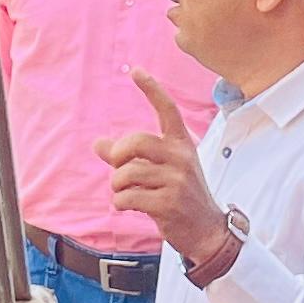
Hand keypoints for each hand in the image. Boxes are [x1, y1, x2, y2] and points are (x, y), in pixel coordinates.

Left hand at [95, 74, 220, 264]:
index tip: (135, 71)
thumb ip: (129, 157)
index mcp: (181, 145)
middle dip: (117, 156)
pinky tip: (130, 207)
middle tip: (118, 168)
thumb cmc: (180, 197)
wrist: (207, 231)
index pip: (167, 110)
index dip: (151, 89)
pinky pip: (126, 197)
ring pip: (126, 174)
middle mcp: (181, 158)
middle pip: (135, 142)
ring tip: (126, 195)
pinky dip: (120, 204)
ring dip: (117, 187)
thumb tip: (97, 143)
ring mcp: (176, 180)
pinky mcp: (168, 203)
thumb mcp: (161, 171)